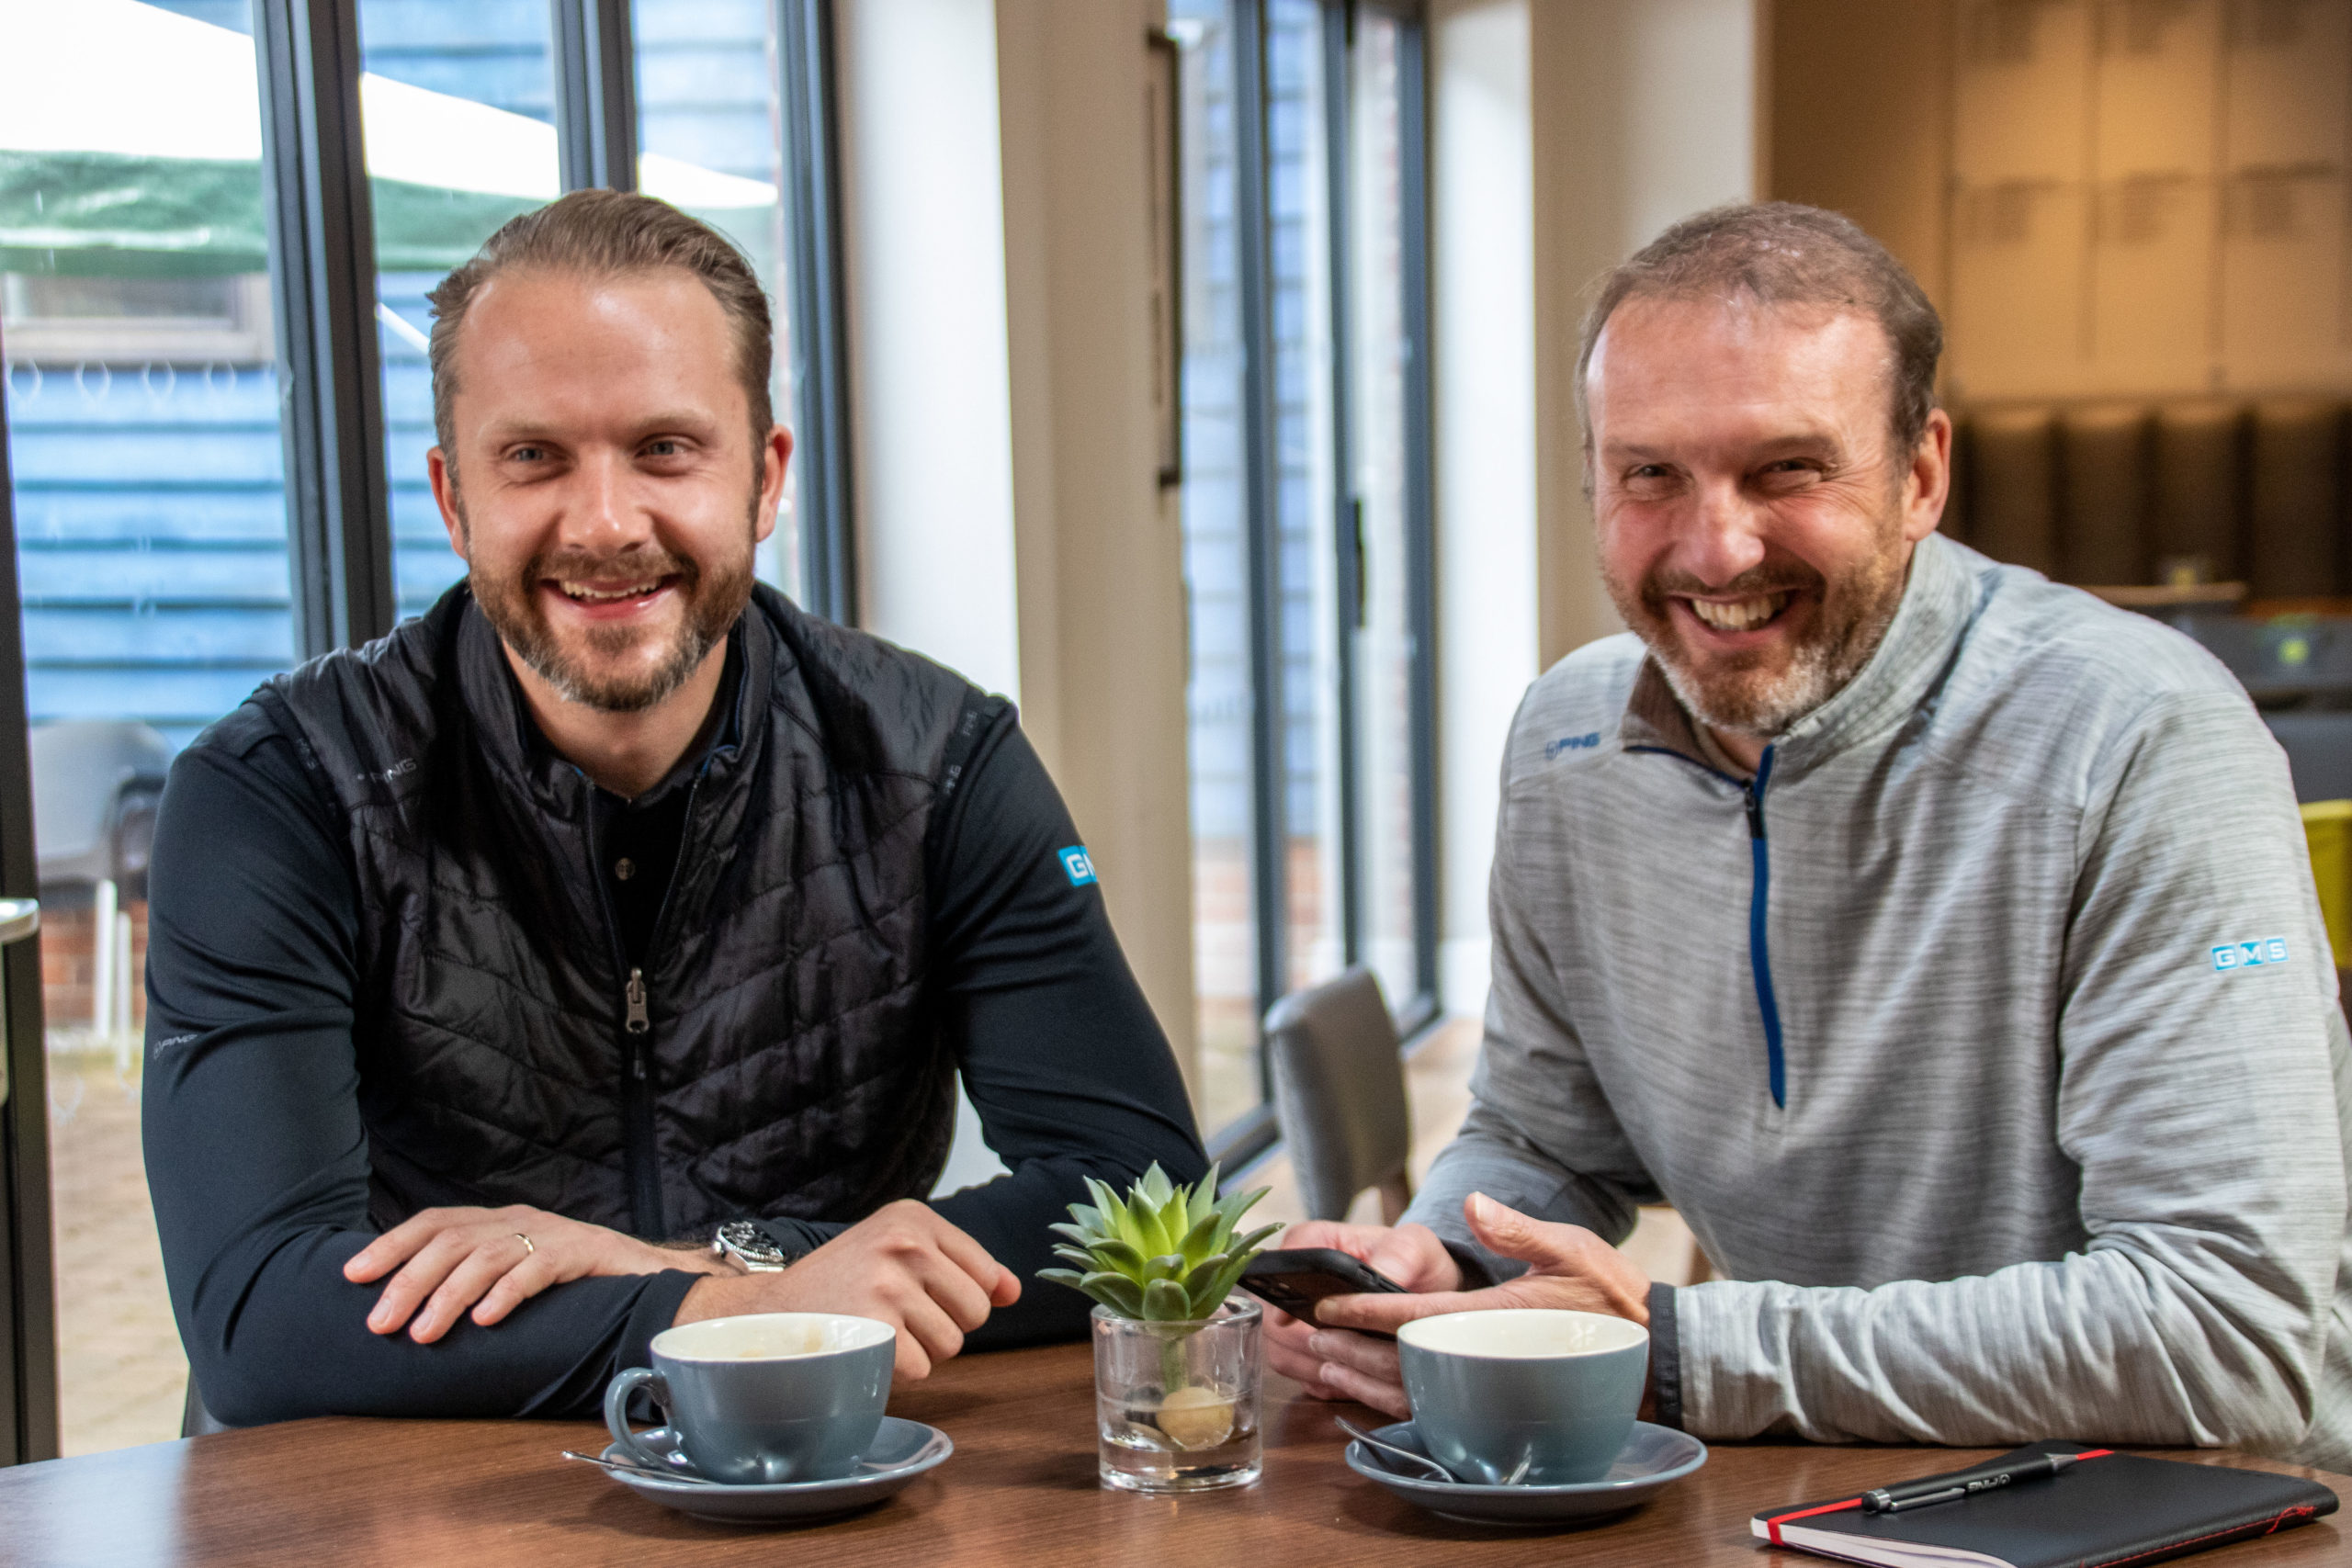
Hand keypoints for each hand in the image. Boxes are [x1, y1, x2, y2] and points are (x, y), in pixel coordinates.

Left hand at [345, 1205, 723, 1344]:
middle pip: (451, 1241)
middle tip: (380, 1322)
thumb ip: (474, 1281)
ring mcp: (550, 1234)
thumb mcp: (516, 1273)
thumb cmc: (574, 1282)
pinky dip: (507, 1292)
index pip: (433, 1222)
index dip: (391, 1245)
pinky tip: (486, 1319)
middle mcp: (518, 1220)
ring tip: (424, 1333)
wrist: (649, 1276)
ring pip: (486, 1255)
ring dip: (448, 1295)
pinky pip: (537, 1268)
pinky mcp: (582, 1252)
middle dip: (408, 1280)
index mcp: (498, 1221)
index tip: (351, 1275)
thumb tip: (409, 1311)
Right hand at [672, 1200, 1021, 1381]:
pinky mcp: (873, 1328)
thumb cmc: (841, 1284)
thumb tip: (1013, 1291)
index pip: (986, 1274)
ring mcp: (887, 1284)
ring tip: (878, 1330)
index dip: (960, 1298)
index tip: (920, 1294)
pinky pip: (923, 1369)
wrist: (766, 1314)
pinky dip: (898, 1372)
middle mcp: (904, 1243)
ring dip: (921, 1351)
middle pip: (976, 1312)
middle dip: (944, 1326)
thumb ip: (963, 1268)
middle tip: (895, 1317)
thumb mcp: (898, 1252)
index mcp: (913, 1217)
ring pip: (952, 1345)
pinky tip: (867, 1349)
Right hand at [1261, 1219, 1459, 1402]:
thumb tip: (1379, 1276)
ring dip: (1310, 1365)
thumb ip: (1398, 1257)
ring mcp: (1296, 1317)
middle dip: (1304, 1341)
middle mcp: (1297, 1281)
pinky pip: (1296, 1372)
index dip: (1284, 1295)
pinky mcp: (1305, 1346)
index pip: (1281, 1263)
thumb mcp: (1415, 1249)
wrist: (1427, 1290)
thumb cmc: (1414, 1262)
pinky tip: (1348, 1377)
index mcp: (1317, 1245)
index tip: (1296, 1320)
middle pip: (1272, 1317)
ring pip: (1278, 1349)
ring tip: (1349, 1368)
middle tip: (1342, 1351)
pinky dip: (1319, 1380)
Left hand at [1292, 1194, 1652, 1419]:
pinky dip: (1390, 1400)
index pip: (1420, 1315)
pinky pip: (1433, 1407)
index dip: (1370, 1309)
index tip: (1329, 1303)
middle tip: (1305, 1332)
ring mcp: (1491, 1384)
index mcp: (1500, 1316)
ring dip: (1362, 1376)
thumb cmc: (1611, 1296)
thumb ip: (1518, 1228)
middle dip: (1351, 1347)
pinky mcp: (1495, 1400)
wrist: (1653, 1352)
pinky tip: (1361, 1388)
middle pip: (1403, 1358)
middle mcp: (1489, 1356)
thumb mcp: (1572, 1247)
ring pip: (1412, 1389)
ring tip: (1319, 1358)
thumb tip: (1474, 1203)